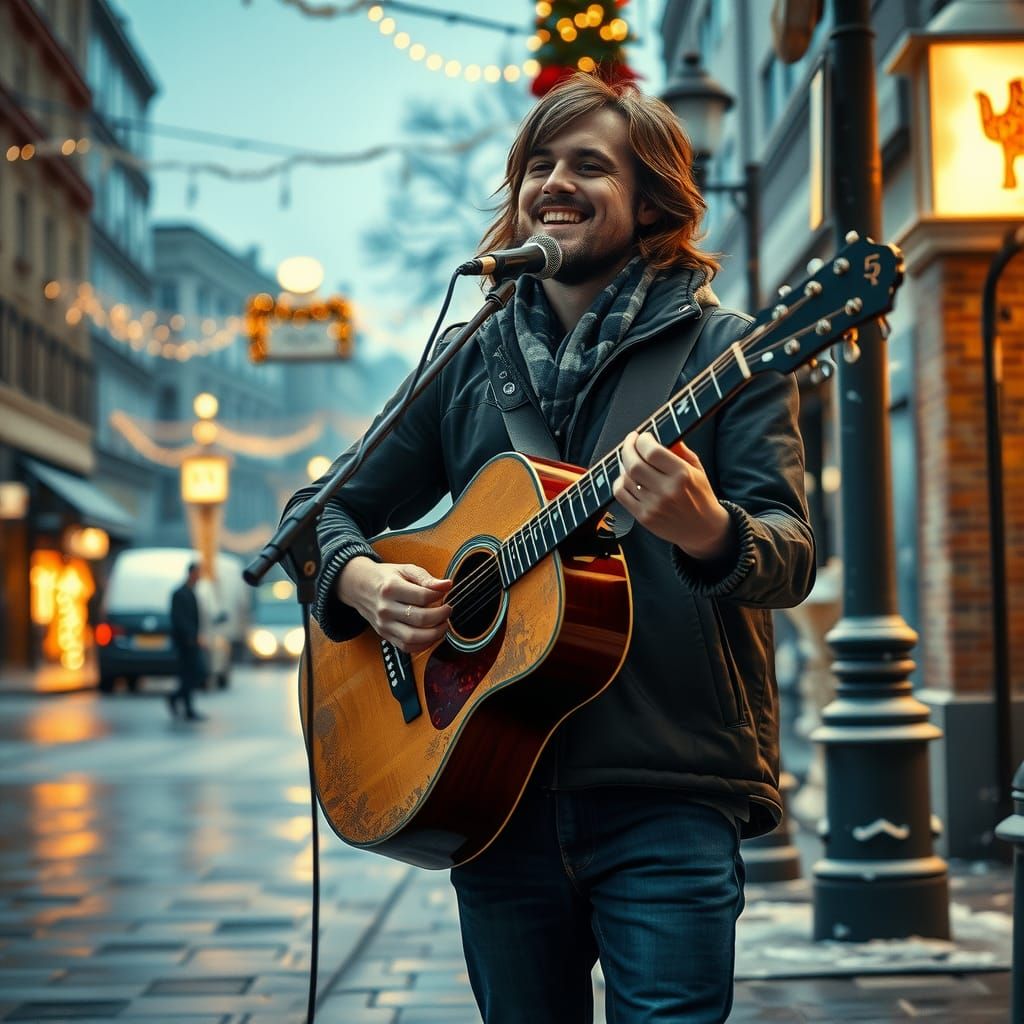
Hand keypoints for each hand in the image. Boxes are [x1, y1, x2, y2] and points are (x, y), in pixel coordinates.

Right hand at [338, 556, 452, 653]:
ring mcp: (384, 624)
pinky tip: (431, 636)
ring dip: (435, 634)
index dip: (439, 596)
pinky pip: (406, 647)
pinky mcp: (384, 635)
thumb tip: (447, 585)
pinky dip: (423, 645)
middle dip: (441, 616)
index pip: (422, 596)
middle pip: (420, 619)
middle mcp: (385, 608)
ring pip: (413, 638)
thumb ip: (426, 578)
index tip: (444, 593)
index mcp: (391, 588)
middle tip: (447, 610)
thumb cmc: (386, 578)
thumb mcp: (405, 569)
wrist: (360, 587)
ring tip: (443, 625)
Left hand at [613, 430, 732, 560]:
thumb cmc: (700, 495)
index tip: (642, 436)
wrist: (704, 529)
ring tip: (630, 460)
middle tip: (630, 442)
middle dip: (628, 448)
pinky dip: (619, 482)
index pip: (653, 452)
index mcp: (683, 475)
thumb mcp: (697, 470)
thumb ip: (680, 450)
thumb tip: (660, 432)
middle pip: (634, 464)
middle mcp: (667, 490)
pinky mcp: (644, 517)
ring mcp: (654, 505)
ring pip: (626, 478)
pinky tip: (626, 477)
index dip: (642, 440)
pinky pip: (621, 494)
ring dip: (624, 465)